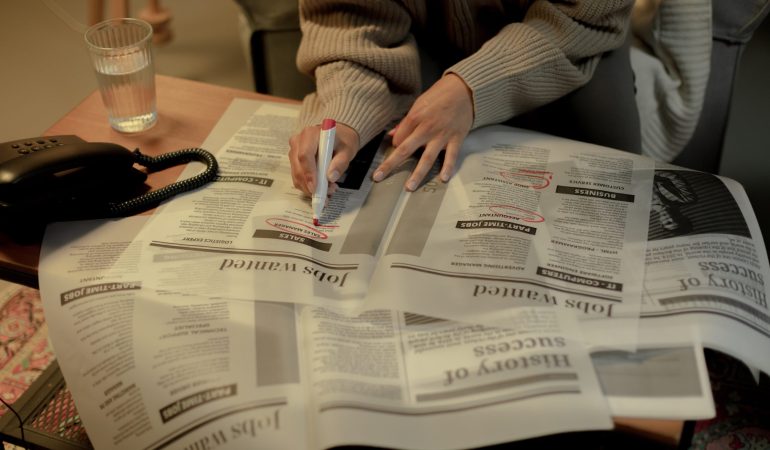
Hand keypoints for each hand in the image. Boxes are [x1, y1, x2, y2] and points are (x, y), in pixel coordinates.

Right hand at [288, 122, 359, 196]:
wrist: (337, 137)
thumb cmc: (342, 141)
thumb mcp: (347, 150)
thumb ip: (340, 163)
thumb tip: (331, 177)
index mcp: (310, 135)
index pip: (305, 155)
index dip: (308, 173)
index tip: (315, 188)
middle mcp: (298, 142)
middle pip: (298, 168)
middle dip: (311, 185)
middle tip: (327, 194)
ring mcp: (294, 152)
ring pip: (297, 175)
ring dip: (310, 188)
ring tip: (329, 190)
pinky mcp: (294, 161)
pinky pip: (298, 177)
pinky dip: (308, 186)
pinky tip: (322, 187)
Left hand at [373, 73, 472, 190]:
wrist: (464, 89)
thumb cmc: (439, 96)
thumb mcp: (419, 104)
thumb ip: (406, 122)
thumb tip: (392, 135)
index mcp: (415, 118)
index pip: (398, 139)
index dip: (395, 145)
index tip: (397, 147)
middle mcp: (426, 129)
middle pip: (405, 150)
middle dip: (390, 164)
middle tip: (379, 177)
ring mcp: (441, 136)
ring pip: (427, 158)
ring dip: (417, 174)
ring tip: (409, 187)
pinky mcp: (456, 139)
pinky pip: (451, 156)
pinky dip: (447, 168)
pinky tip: (443, 179)